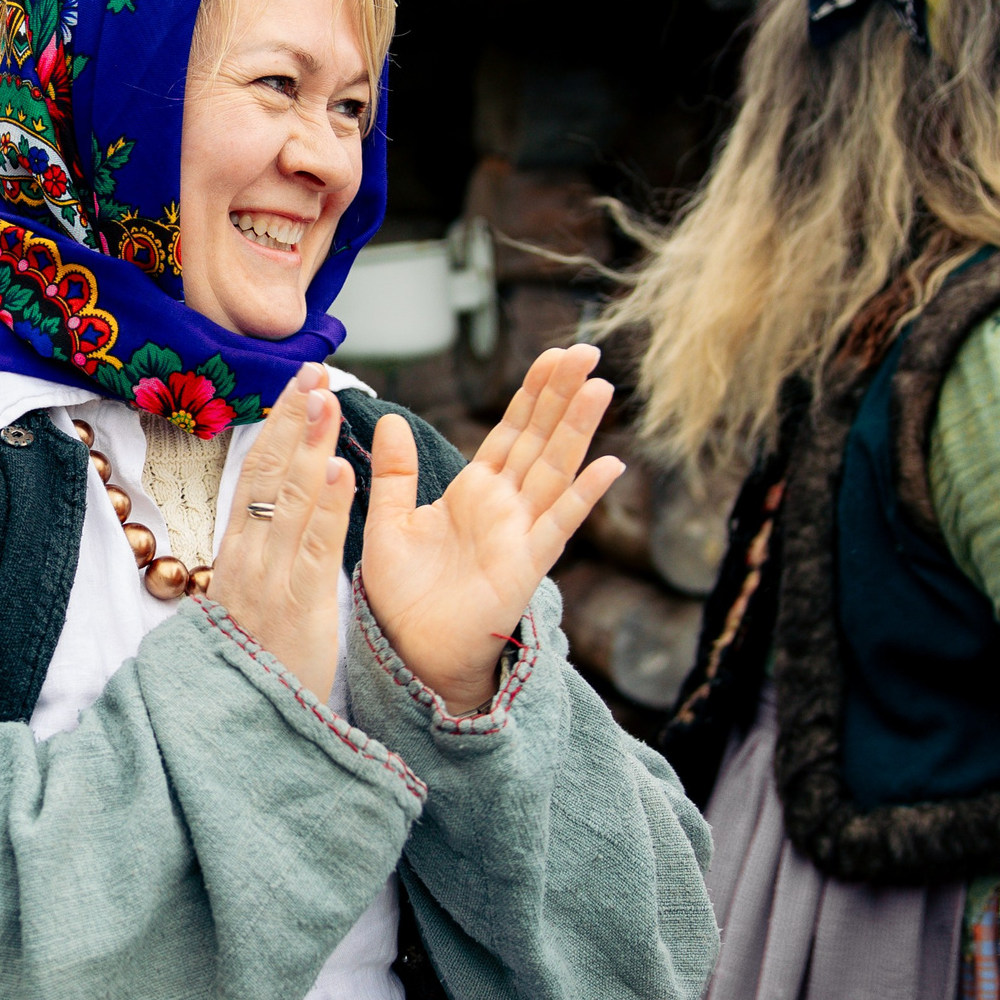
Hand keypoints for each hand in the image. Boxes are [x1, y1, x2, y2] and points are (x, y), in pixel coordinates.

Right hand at [207, 365, 356, 697]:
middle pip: (267, 473)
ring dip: (309, 444)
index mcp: (236, 552)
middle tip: (313, 370)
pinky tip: (339, 469)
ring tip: (327, 399)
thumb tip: (270, 514)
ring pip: (289, 500)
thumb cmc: (250, 664)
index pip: (254, 474)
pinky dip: (326, 507)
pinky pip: (315, 548)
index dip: (276, 427)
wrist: (235, 725)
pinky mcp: (297, 606)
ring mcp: (269, 579)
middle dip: (291, 419)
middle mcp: (247, 556)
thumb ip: (258, 555)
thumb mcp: (247, 600)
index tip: (297, 386)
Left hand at [360, 345, 622, 713]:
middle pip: (541, 439)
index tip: (552, 355)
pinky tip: (611, 464)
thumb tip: (391, 417)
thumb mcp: (389, 521)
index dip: (532, 394)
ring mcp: (521, 533)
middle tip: (586, 349)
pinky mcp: (525, 565)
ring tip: (601, 387)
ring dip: (578, 430)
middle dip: (562, 395)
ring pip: (554, 470)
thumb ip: (395, 472)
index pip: (511, 431)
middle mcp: (506, 506)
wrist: (410, 650)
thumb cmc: (402, 594)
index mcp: (475, 492)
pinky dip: (584, 495)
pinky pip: (558, 524)